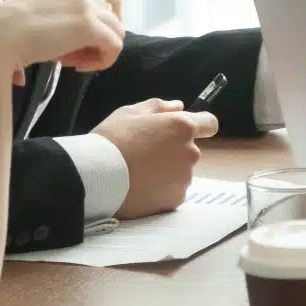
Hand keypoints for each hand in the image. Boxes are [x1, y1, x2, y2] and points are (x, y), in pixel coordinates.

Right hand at [0, 0, 124, 78]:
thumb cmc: (6, 30)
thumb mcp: (39, 10)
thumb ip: (61, 12)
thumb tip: (77, 34)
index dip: (94, 23)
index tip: (72, 42)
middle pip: (114, 13)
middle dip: (99, 36)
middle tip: (75, 54)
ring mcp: (88, 5)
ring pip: (117, 31)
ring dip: (97, 51)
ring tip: (71, 62)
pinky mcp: (91, 26)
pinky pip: (115, 46)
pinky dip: (102, 61)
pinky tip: (77, 67)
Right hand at [94, 98, 219, 218]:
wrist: (96, 177)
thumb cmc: (111, 140)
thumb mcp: (130, 113)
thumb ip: (159, 106)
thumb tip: (178, 106)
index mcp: (182, 127)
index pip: (210, 124)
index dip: (200, 125)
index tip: (185, 130)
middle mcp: (190, 152)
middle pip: (189, 149)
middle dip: (173, 150)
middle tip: (145, 154)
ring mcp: (184, 178)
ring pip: (180, 171)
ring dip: (167, 171)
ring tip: (139, 173)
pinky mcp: (175, 199)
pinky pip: (172, 191)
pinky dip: (161, 190)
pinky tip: (141, 188)